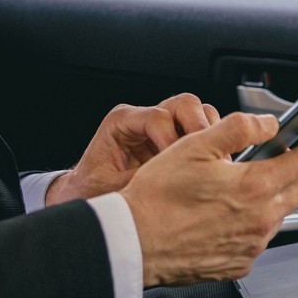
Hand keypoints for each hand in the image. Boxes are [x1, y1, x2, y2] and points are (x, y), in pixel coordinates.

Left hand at [45, 94, 220, 203]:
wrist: (85, 194)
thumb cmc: (91, 188)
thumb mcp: (110, 188)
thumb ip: (138, 182)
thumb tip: (168, 183)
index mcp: (121, 122)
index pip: (157, 117)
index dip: (173, 139)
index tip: (179, 164)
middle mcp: (143, 119)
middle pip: (184, 104)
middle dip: (199, 127)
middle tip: (207, 155)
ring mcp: (161, 128)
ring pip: (197, 113)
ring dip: (209, 135)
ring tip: (212, 162)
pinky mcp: (173, 141)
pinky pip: (200, 132)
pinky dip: (210, 145)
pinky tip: (209, 166)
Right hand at [121, 113, 297, 286]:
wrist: (135, 243)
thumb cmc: (157, 197)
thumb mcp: (196, 145)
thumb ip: (240, 128)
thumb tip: (268, 124)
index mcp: (255, 186)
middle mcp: (260, 220)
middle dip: (296, 169)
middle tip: (274, 157)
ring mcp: (252, 246)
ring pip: (279, 215)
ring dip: (270, 197)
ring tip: (235, 187)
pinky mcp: (240, 264)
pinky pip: (258, 239)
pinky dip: (250, 223)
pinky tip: (223, 214)